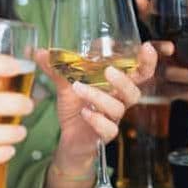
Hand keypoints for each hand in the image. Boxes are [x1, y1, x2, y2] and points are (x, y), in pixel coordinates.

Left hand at [35, 42, 155, 159]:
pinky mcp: (104, 136)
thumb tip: (40, 51)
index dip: (146, 61)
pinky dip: (97, 120)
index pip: (138, 72)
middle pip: (134, 91)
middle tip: (109, 70)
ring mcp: (112, 119)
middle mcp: (118, 101)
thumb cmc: (75, 109)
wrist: (68, 140)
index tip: (145, 47)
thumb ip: (57, 68)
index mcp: (115, 85)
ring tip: (78, 88)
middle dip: (125, 79)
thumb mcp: (66, 85)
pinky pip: (109, 129)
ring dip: (99, 96)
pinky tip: (84, 113)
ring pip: (118, 108)